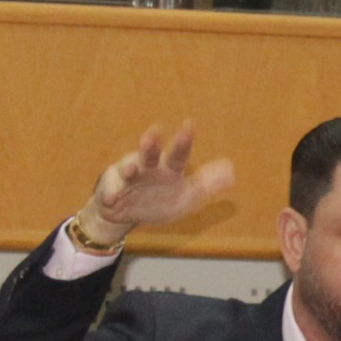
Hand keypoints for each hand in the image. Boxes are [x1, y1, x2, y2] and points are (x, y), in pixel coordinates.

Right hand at [74, 124, 234, 253]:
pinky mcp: (110, 192)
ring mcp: (127, 179)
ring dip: (129, 167)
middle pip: (150, 154)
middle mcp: (147, 168)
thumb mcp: (185, 196)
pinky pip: (109, 194)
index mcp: (167, 169)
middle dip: (151, 144)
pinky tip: (110, 199)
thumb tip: (231, 171)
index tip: (189, 125)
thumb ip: (206, 184)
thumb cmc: (157, 198)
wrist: (125, 214)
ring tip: (131, 167)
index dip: (183, 142)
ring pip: (127, 169)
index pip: (178, 154)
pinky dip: (109, 196)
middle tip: (155, 132)